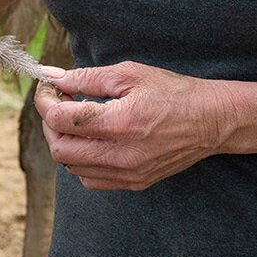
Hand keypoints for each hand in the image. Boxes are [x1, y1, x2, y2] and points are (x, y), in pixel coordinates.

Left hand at [35, 61, 233, 191]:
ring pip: (72, 167)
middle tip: (59, 102)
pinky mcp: (135, 182)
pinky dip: (81, 161)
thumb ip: (87, 77)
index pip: (61, 120)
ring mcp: (128, 173)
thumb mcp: (129, 74)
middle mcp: (122, 155)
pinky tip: (91, 140)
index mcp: (120, 123)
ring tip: (75, 119)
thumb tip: (53, 77)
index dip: (45, 101)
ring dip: (64, 142)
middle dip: (50, 122)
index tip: (48, 88)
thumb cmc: (172, 93)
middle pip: (60, 149)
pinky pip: (91, 179)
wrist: (211, 121)